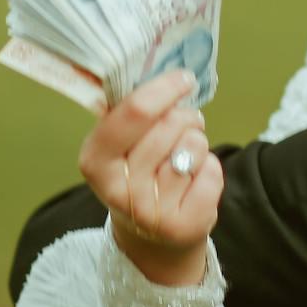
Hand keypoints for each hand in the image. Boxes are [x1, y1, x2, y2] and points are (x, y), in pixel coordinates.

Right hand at [77, 69, 221, 286]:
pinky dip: (209, 170)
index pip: (134, 112)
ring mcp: (151, 213)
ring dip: (196, 143)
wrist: (151, 238)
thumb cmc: (138, 173)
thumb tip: (164, 68)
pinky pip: (212, 172)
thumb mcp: (120, 145)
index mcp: (94, 160)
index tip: (184, 77)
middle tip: (183, 125)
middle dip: (185, 116)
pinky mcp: (184, 227)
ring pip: (194, 146)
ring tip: (184, 157)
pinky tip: (193, 182)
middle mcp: (118, 190)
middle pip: (170, 124)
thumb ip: (131, 112)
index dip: (164, 89)